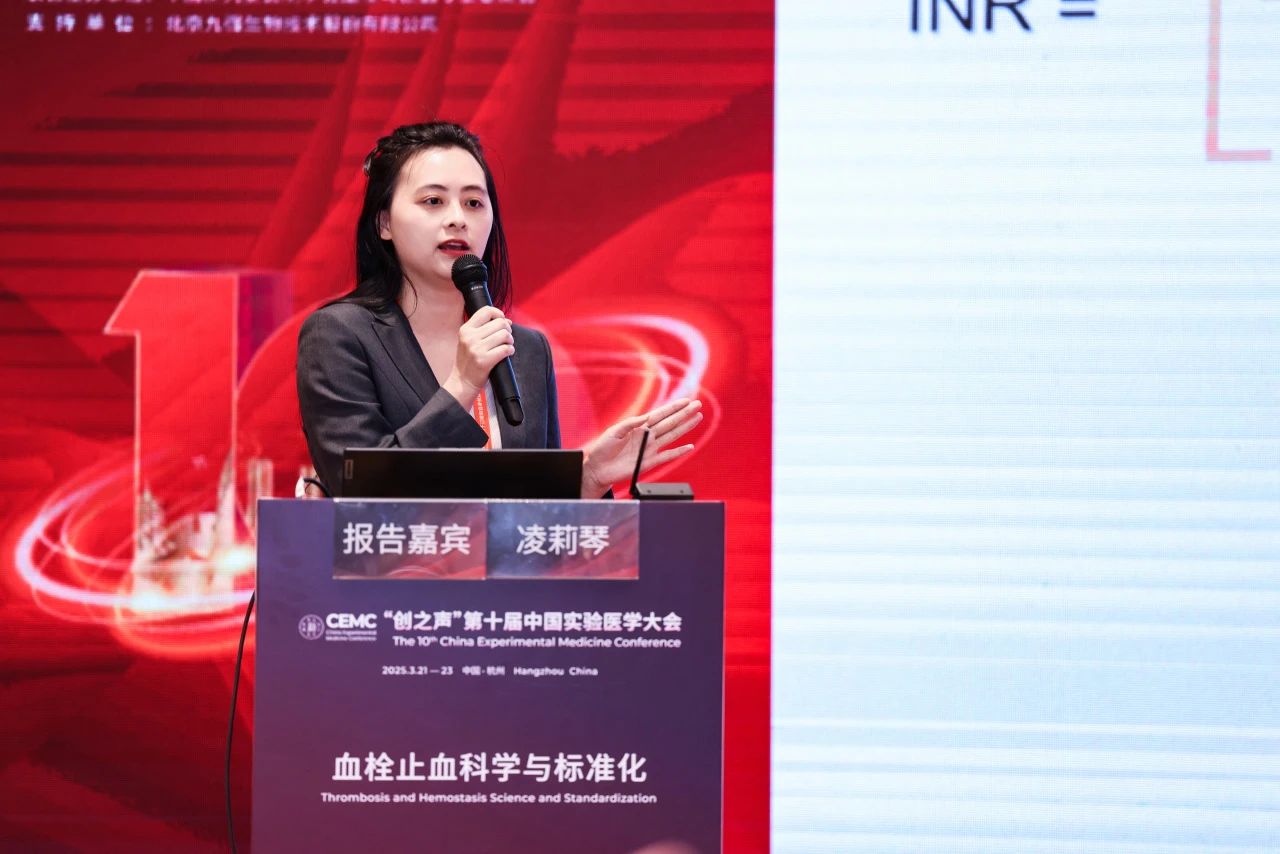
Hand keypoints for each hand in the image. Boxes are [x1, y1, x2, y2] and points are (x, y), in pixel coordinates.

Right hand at [442, 306, 512, 408]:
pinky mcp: (484, 361)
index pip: (486, 311)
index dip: (498, 314)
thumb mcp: (468, 340)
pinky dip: (510, 350)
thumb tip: (506, 320)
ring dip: (510, 340)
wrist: (462, 382)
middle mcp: (470, 337)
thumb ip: (484, 329)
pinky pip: (505, 349)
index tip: (502, 321)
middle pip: (499, 323)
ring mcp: (476, 349)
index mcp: (465, 329)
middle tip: (506, 337)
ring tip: (507, 345)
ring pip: (504, 335)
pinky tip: (507, 353)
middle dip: (507, 329)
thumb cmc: (468, 361)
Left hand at [581, 398, 701, 497]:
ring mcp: (649, 449)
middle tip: (698, 404)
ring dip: (685, 427)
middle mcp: (647, 436)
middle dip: (684, 414)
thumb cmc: (603, 449)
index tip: (686, 400)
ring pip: (672, 436)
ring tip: (698, 418)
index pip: (660, 414)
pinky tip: (689, 447)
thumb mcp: (614, 432)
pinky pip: (666, 457)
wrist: (598, 468)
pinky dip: (678, 452)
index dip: (673, 408)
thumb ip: (629, 424)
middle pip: (670, 423)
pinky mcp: (648, 463)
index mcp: (639, 426)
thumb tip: (644, 419)